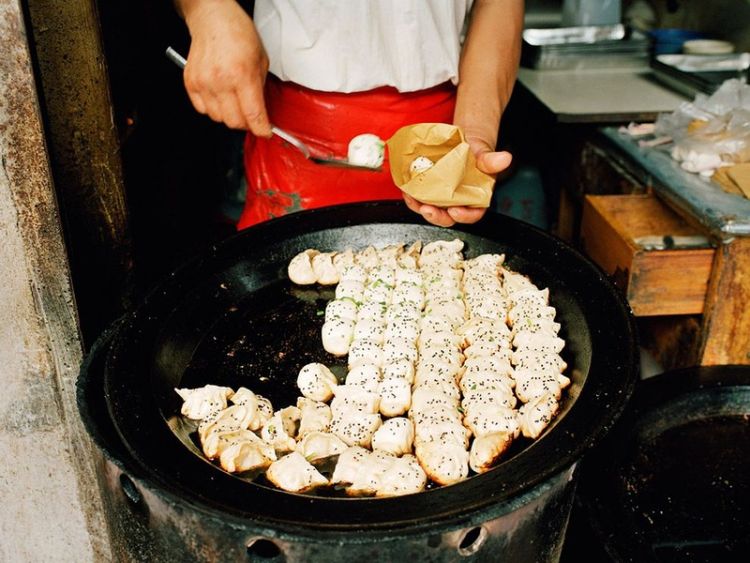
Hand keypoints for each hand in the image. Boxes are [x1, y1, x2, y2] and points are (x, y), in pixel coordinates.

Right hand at [181, 0, 271, 136]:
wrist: (212, 18)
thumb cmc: (238, 33)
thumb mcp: (261, 60)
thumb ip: (261, 88)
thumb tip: (261, 110)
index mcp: (242, 75)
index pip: (253, 115)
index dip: (262, 129)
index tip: (265, 132)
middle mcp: (220, 81)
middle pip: (234, 122)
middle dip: (246, 123)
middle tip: (250, 114)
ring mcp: (203, 83)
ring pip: (218, 119)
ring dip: (229, 115)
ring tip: (234, 100)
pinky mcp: (190, 83)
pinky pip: (203, 110)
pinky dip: (213, 109)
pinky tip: (220, 96)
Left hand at [403, 137, 511, 227]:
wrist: (462, 143)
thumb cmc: (475, 152)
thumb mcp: (484, 154)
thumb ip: (491, 160)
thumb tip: (505, 158)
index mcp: (475, 199)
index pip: (472, 214)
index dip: (464, 216)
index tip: (455, 211)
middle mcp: (458, 202)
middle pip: (448, 217)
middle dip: (437, 216)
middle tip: (428, 209)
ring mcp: (442, 199)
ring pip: (432, 210)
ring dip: (420, 208)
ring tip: (413, 199)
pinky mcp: (430, 192)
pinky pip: (420, 199)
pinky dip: (413, 197)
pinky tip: (408, 190)